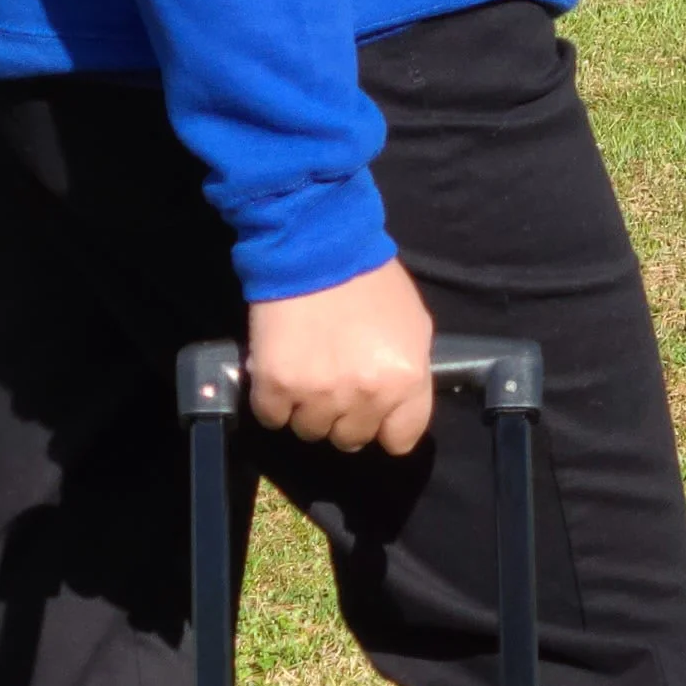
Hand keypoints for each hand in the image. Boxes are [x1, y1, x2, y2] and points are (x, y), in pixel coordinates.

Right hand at [247, 259, 434, 455]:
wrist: (316, 245)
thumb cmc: (370, 281)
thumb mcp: (414, 326)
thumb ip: (411, 374)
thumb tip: (395, 409)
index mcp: (405, 380)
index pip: (399, 440)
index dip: (383, 427)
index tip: (371, 411)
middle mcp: (366, 394)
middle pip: (350, 439)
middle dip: (343, 416)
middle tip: (333, 382)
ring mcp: (319, 393)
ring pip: (309, 431)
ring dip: (305, 408)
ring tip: (305, 372)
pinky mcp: (277, 385)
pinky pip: (272, 417)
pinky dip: (273, 401)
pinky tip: (280, 372)